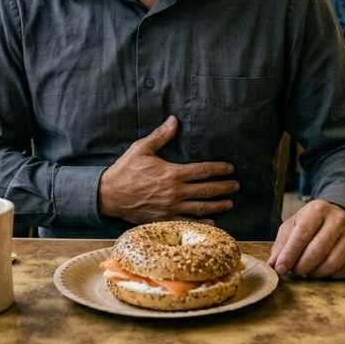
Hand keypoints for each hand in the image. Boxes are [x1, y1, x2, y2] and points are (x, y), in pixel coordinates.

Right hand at [98, 115, 237, 224]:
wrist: (109, 195)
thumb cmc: (125, 170)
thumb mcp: (142, 148)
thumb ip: (161, 135)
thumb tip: (174, 120)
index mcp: (172, 173)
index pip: (202, 171)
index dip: (219, 169)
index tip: (230, 169)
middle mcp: (175, 192)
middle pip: (206, 190)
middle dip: (224, 187)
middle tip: (235, 186)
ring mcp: (171, 208)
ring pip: (201, 208)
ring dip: (217, 205)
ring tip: (229, 203)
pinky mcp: (164, 219)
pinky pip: (187, 222)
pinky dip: (202, 223)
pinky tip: (212, 223)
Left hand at [268, 199, 344, 278]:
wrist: (341, 216)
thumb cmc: (312, 223)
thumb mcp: (294, 225)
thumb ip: (282, 244)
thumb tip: (273, 265)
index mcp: (318, 209)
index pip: (301, 235)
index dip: (289, 255)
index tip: (280, 269)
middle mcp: (338, 219)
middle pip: (317, 251)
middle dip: (302, 267)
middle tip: (295, 272)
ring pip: (333, 263)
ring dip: (316, 273)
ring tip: (308, 272)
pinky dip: (334, 276)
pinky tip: (325, 271)